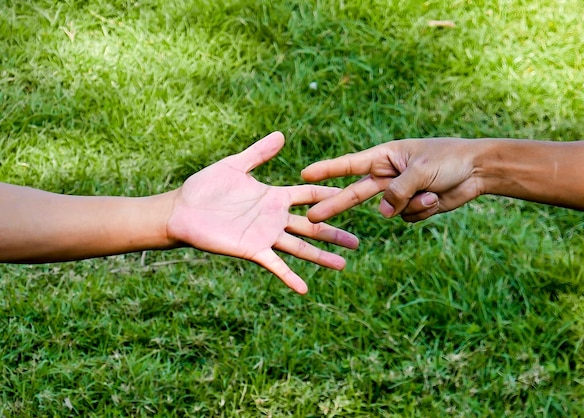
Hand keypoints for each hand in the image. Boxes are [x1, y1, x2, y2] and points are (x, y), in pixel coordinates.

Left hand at [166, 132, 358, 293]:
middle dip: (334, 233)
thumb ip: (258, 153)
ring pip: (300, 247)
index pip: (309, 195)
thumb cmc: (205, 187)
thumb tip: (281, 135)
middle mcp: (274, 218)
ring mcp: (266, 235)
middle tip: (357, 241)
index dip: (330, 194)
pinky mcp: (253, 250)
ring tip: (343, 264)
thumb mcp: (234, 165)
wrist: (181, 210)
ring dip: (322, 257)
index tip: (352, 193)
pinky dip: (290, 277)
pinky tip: (304, 289)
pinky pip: (275, 265)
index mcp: (274, 196)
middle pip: (312, 226)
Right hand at [301, 138, 481, 222]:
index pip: (349, 165)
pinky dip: (422, 211)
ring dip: (412, 205)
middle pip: (355, 194)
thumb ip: (398, 191)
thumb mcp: (421, 171)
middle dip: (335, 206)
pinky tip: (437, 197)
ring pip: (390, 211)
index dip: (326, 170)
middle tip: (312, 217)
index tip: (304, 175)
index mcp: (385, 156)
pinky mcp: (413, 207)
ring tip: (432, 190)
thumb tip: (383, 212)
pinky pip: (407, 218)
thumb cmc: (449, 159)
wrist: (478, 170)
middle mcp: (388, 175)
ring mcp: (400, 193)